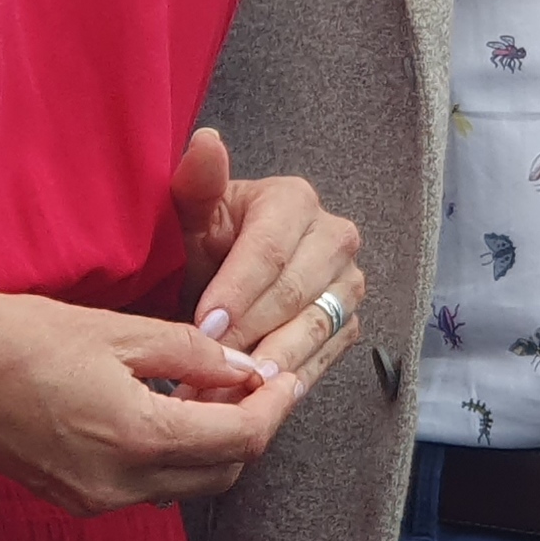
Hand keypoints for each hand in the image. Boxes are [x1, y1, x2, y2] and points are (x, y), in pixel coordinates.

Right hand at [0, 245, 300, 517]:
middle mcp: (119, 483)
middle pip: (223, 471)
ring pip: (187, 483)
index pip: (240, 436)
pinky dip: (171, 452)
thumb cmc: (11, 333)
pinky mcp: (72, 498)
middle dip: (251, 427)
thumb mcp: (112, 327)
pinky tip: (167, 405)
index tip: (289, 371)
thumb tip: (244, 363)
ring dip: (213, 443)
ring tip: (215, 387)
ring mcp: (93, 499)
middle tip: (259, 377)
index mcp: (136, 434)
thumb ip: (188, 350)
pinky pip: (146, 485)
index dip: (274, 404)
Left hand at [170, 129, 364, 387]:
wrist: (219, 274)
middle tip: (212, 369)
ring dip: (273, 364)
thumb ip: (197, 182)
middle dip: (250, 334)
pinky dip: (292, 379)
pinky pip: (326, 356)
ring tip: (234, 393)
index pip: (270, 252)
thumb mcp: (190, 213)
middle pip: (295, 294)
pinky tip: (260, 399)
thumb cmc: (202, 241)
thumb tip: (208, 142)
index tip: (204, 327)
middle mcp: (334, 238)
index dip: (237, 292)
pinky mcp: (349, 322)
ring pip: (315, 329)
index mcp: (295, 201)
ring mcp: (347, 283)